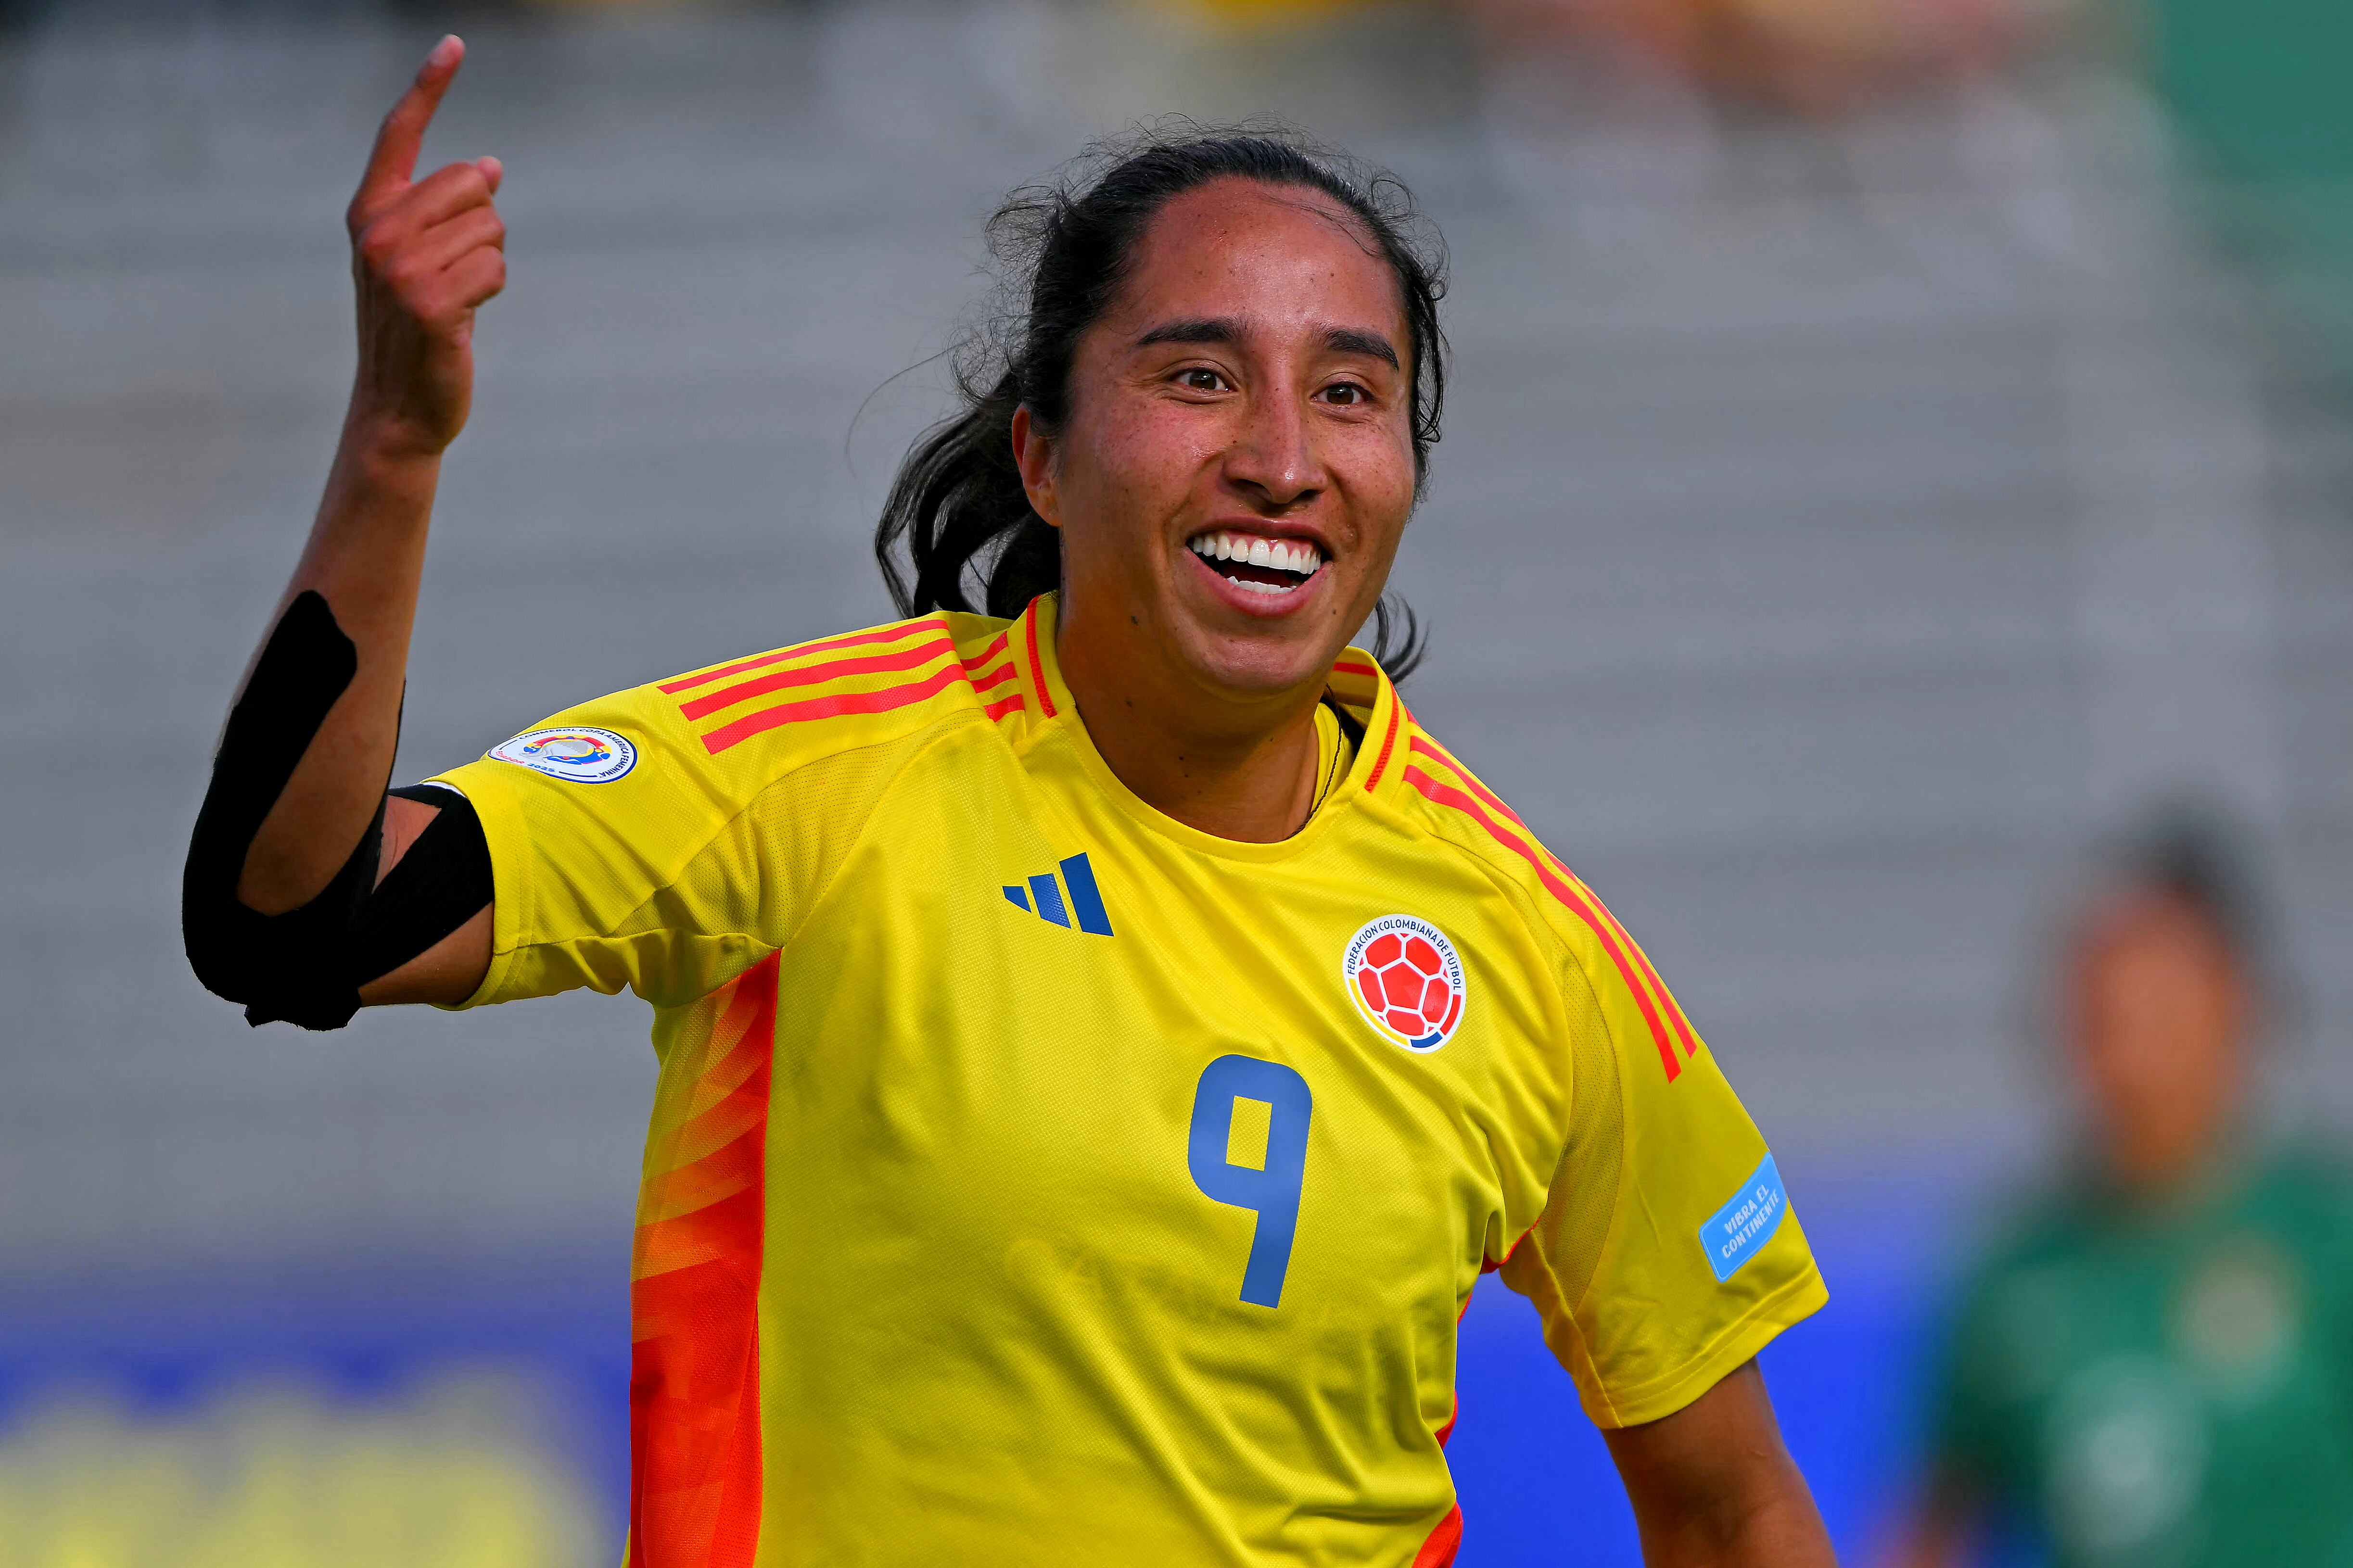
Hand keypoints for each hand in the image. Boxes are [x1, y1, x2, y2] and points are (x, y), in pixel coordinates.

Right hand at [344, 36, 505, 455]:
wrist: (398, 405)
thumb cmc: (417, 330)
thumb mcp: (421, 261)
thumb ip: (444, 212)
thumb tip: (490, 165)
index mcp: (370, 213)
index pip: (400, 134)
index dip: (429, 85)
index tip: (454, 42)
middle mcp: (378, 233)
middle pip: (469, 183)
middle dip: (482, 223)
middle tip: (456, 270)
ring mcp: (400, 268)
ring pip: (490, 229)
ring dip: (489, 264)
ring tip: (456, 298)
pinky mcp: (430, 302)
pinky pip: (495, 269)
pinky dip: (492, 291)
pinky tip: (465, 319)